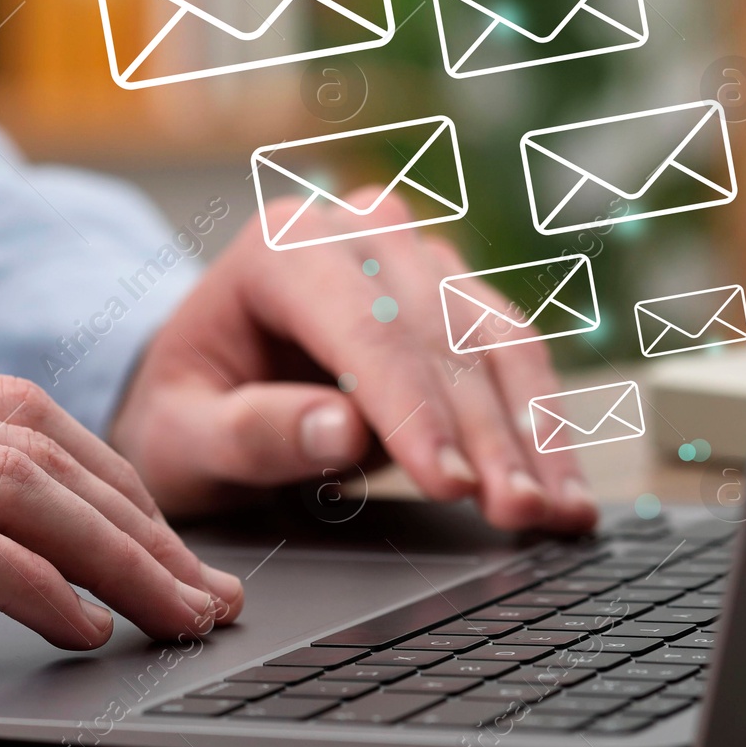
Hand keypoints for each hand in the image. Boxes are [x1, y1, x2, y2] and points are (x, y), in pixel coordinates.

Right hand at [0, 335, 241, 702]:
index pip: (12, 411)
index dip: (108, 477)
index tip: (165, 543)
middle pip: (36, 438)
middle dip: (140, 519)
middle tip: (205, 587)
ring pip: (10, 482)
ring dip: (115, 553)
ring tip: (176, 613)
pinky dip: (28, 579)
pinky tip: (78, 624)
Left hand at [111, 190, 597, 532]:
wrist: (198, 388)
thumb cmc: (182, 411)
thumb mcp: (181, 435)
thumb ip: (248, 432)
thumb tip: (341, 430)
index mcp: (280, 246)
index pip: (365, 326)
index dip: (413, 408)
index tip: (448, 482)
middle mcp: (356, 234)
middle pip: (440, 332)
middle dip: (486, 431)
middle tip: (517, 512)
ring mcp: (413, 260)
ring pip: (494, 337)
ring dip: (533, 429)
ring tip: (558, 509)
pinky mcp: (453, 300)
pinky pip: (510, 355)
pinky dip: (541, 424)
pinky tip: (564, 488)